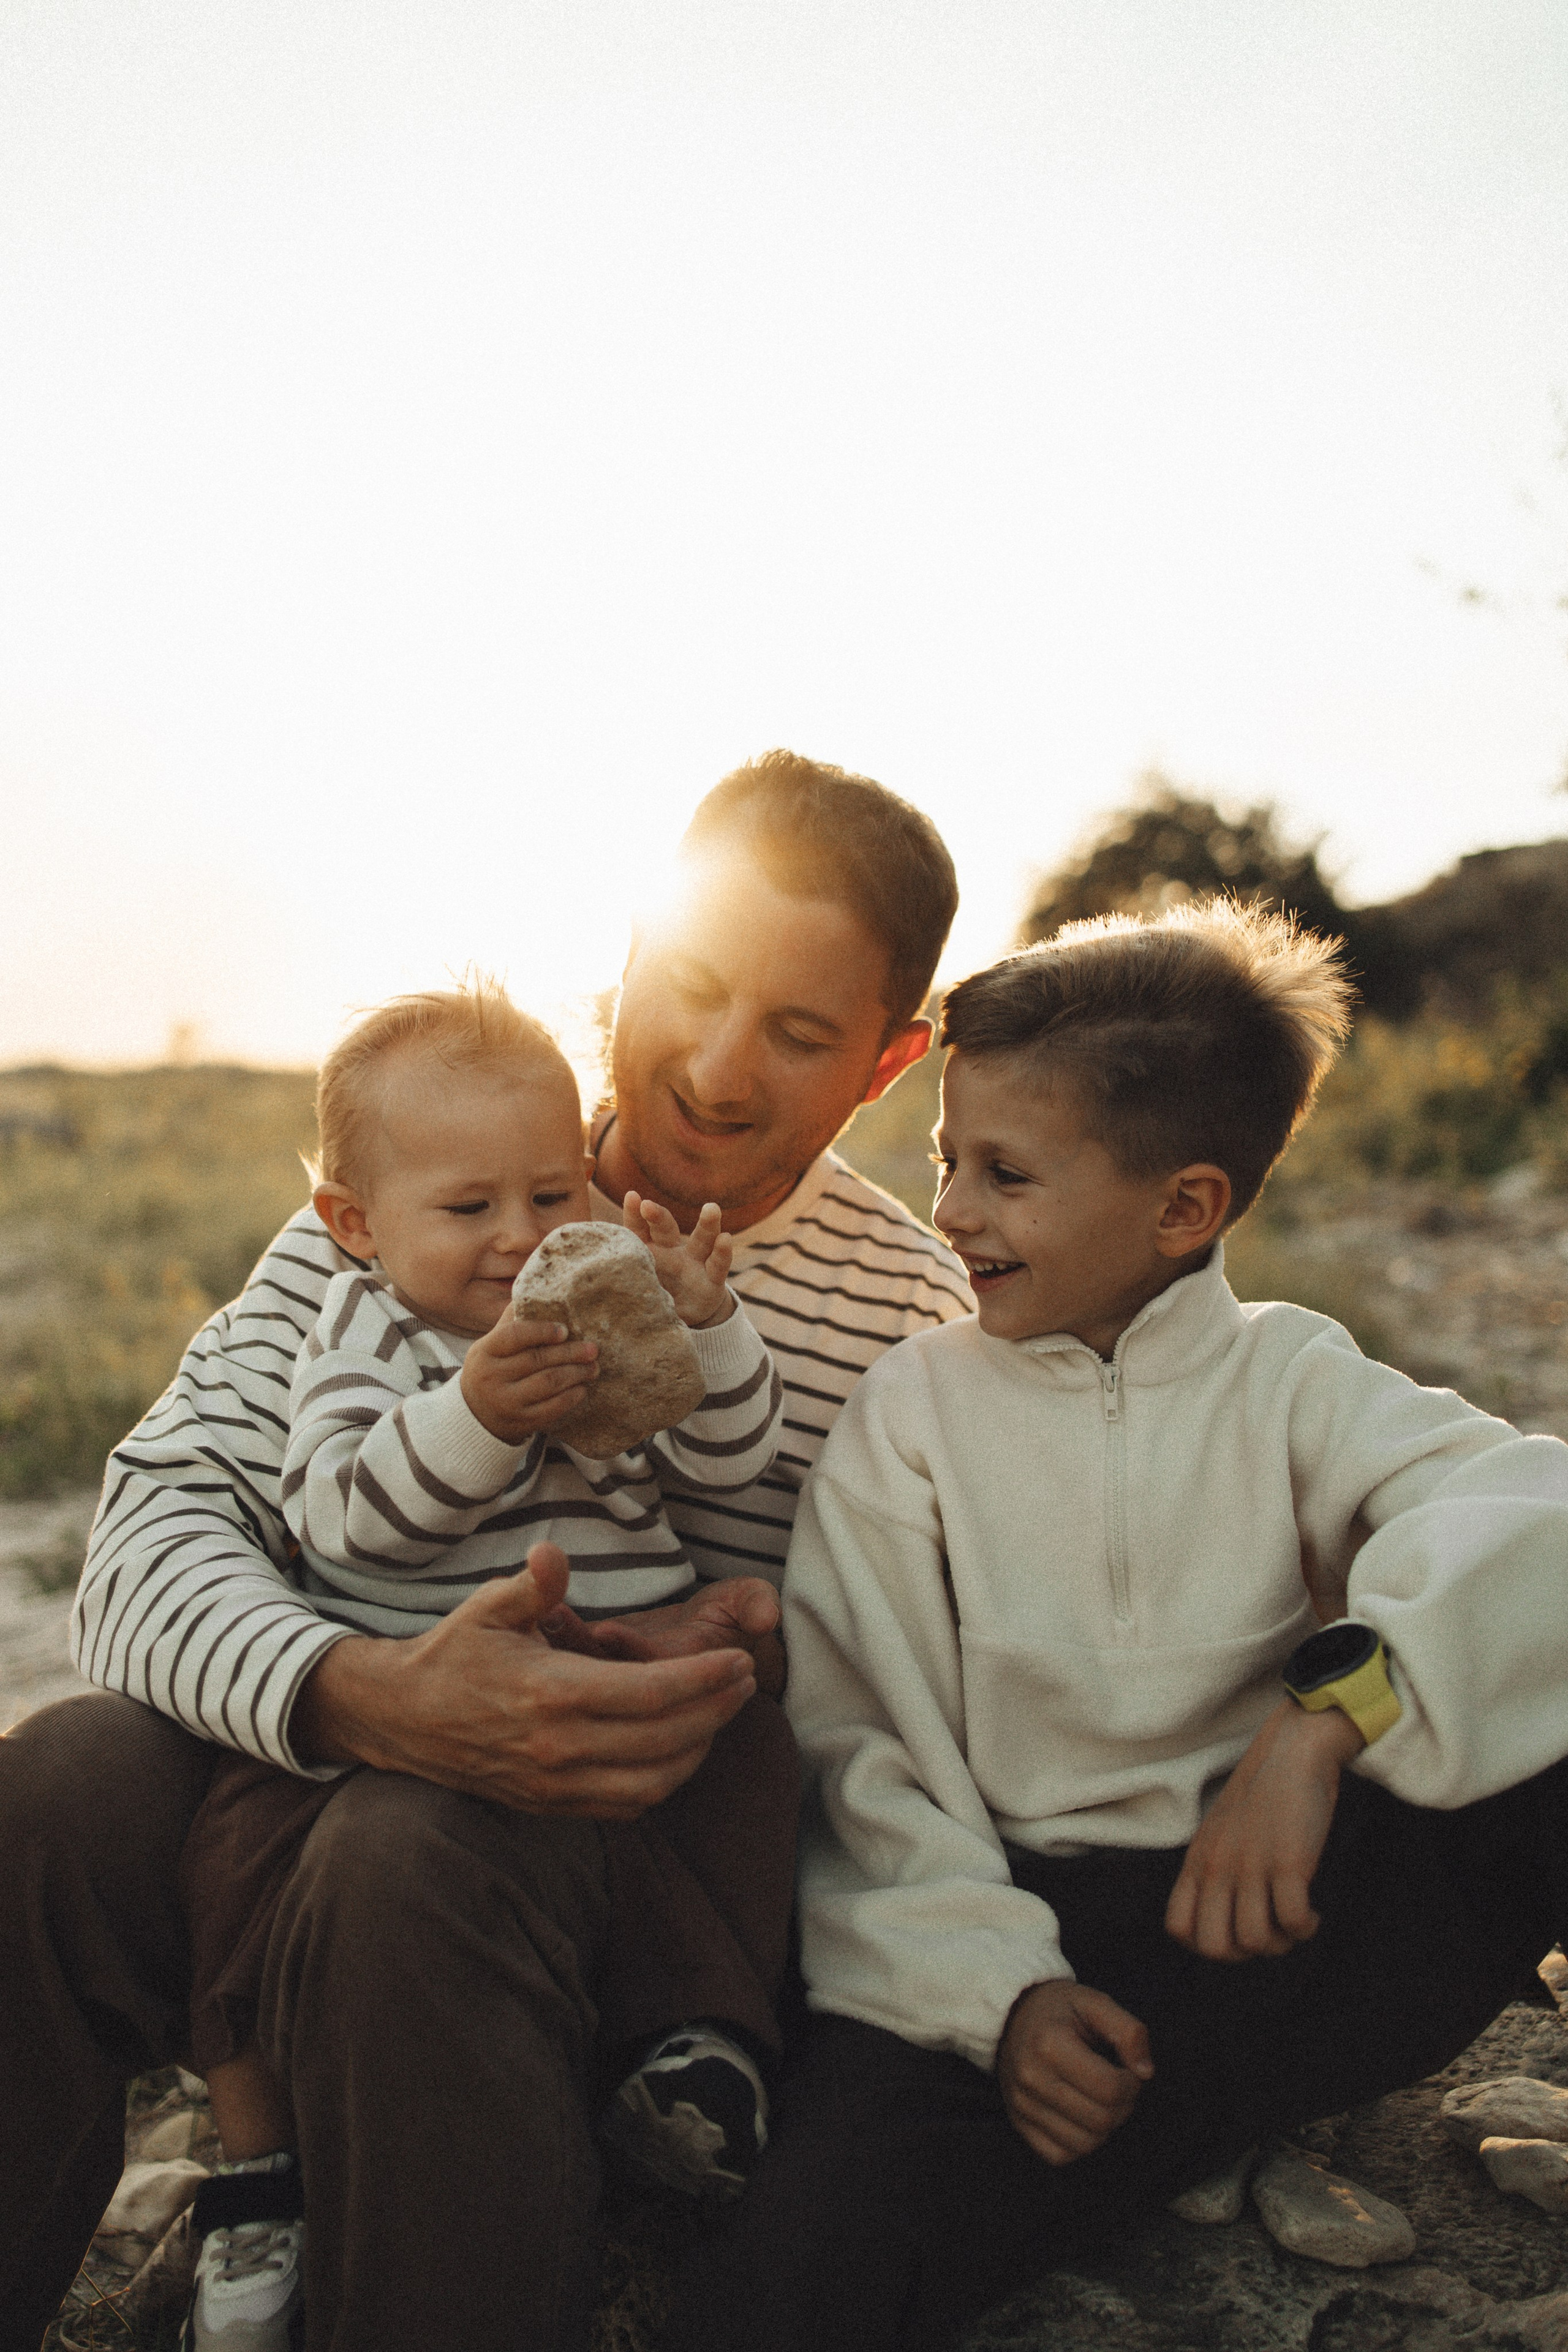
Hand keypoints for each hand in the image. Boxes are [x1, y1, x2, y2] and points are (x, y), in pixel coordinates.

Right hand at [288, 1542, 756, 1817]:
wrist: (403, 1720)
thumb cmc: (454, 1654)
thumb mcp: (489, 1607)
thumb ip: (534, 1584)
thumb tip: (554, 1555)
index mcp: (551, 1693)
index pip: (652, 1693)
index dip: (706, 1680)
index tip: (740, 1662)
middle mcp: (559, 1748)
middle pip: (666, 1739)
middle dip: (717, 1711)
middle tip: (747, 1682)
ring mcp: (556, 1785)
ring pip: (654, 1782)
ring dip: (697, 1751)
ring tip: (721, 1713)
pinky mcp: (551, 1806)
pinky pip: (625, 1806)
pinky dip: (663, 1783)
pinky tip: (679, 1750)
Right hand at [460, 1317, 598, 1442]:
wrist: (475, 1414)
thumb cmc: (491, 1369)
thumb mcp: (491, 1344)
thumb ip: (512, 1321)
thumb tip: (536, 1288)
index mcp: (485, 1351)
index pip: (515, 1335)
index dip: (542, 1331)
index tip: (565, 1330)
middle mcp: (492, 1377)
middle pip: (537, 1360)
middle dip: (570, 1353)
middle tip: (593, 1348)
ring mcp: (506, 1402)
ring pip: (548, 1383)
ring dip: (576, 1374)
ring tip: (593, 1367)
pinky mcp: (520, 1422)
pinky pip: (551, 1409)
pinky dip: (570, 1398)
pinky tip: (581, 1389)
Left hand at [623, 1193, 733, 1327]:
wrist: (686, 1315)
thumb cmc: (654, 1295)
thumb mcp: (635, 1289)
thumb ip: (615, 1283)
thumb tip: (573, 1287)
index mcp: (648, 1253)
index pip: (639, 1230)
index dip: (635, 1215)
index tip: (631, 1197)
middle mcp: (671, 1252)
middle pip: (666, 1229)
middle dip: (658, 1216)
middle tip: (648, 1206)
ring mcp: (693, 1264)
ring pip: (700, 1240)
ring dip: (706, 1224)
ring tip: (711, 1207)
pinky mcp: (712, 1280)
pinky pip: (718, 1265)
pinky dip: (722, 1252)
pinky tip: (725, 1239)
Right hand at [997, 1980, 1152, 2164]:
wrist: (1012, 2016)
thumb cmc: (1060, 2009)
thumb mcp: (1096, 2003)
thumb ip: (1128, 2031)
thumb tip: (1146, 2072)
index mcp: (1050, 2044)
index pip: (1110, 2088)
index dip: (1133, 2084)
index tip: (1130, 2070)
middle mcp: (1031, 2078)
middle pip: (1100, 2120)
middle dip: (1124, 2106)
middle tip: (1121, 2086)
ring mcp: (1022, 2105)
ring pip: (1084, 2144)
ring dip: (1106, 2128)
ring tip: (1103, 2101)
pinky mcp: (1018, 2123)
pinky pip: (1059, 2155)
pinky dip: (1080, 2144)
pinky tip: (1083, 2117)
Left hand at [1164, 1698, 1363, 1961]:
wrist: (1294, 1750)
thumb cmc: (1263, 1793)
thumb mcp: (1222, 1831)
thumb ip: (1215, 1870)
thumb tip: (1229, 1921)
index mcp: (1199, 1860)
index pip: (1179, 1928)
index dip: (1208, 1944)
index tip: (1237, 1929)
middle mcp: (1219, 1866)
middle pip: (1214, 1946)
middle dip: (1245, 1953)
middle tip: (1269, 1932)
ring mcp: (1252, 1865)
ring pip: (1255, 1941)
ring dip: (1281, 1943)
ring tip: (1295, 1920)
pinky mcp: (1289, 1862)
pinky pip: (1293, 1921)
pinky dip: (1306, 1928)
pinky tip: (1313, 1914)